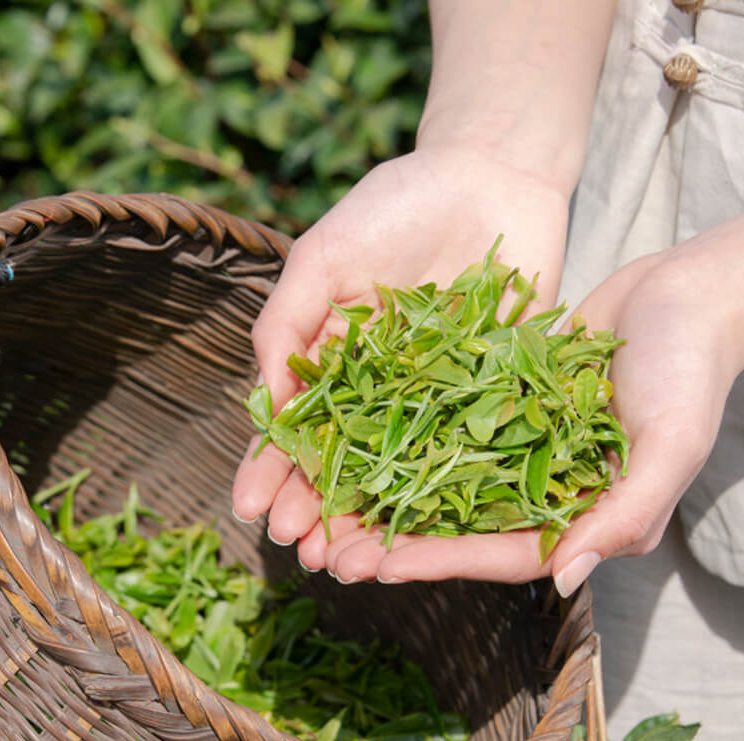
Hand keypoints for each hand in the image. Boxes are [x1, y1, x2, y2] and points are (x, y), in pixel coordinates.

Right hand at [231, 143, 569, 546]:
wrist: (490, 175)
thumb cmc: (396, 206)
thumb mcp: (324, 256)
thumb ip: (285, 323)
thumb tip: (263, 403)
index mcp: (332, 357)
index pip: (294, 425)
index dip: (272, 468)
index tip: (252, 510)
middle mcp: (379, 387)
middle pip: (342, 460)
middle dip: (318, 505)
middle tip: (303, 551)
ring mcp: (434, 397)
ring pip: (398, 470)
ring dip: (370, 516)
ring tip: (348, 563)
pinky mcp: (491, 395)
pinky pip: (465, 451)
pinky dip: (440, 494)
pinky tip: (420, 533)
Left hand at [299, 214, 743, 589]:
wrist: (682, 294)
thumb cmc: (690, 369)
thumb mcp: (667, 444)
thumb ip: (624, 513)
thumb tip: (566, 578)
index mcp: (583, 512)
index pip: (502, 552)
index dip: (442, 561)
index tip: (380, 565)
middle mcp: (545, 487)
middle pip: (460, 524)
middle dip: (398, 539)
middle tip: (332, 550)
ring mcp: (521, 444)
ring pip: (442, 478)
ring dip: (389, 492)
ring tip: (329, 501)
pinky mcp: (502, 403)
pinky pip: (446, 425)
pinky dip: (405, 435)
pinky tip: (357, 437)